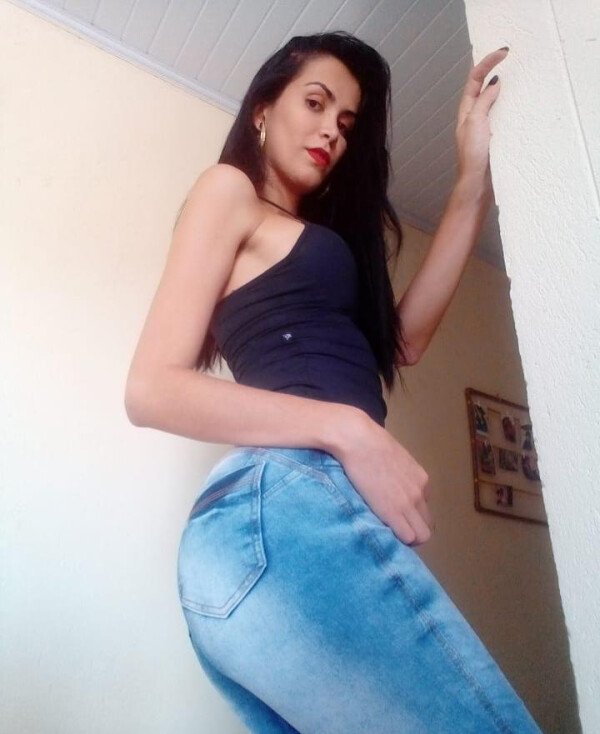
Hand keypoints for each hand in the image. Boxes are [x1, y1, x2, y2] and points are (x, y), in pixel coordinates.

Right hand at [336, 413, 434, 546]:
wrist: (358, 440)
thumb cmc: (369, 442)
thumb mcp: (393, 458)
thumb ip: (399, 474)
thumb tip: (391, 483)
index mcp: (421, 479)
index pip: (425, 508)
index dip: (412, 516)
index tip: (398, 517)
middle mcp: (420, 493)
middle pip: (427, 525)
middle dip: (413, 530)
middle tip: (393, 529)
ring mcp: (408, 503)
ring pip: (421, 535)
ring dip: (407, 538)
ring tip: (387, 534)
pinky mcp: (393, 512)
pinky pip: (406, 537)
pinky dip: (398, 540)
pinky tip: (384, 534)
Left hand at [455, 47, 508, 184]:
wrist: (477, 183)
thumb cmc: (472, 155)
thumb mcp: (476, 122)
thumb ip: (484, 101)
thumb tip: (493, 82)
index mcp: (466, 110)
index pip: (475, 79)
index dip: (486, 63)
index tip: (503, 52)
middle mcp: (473, 116)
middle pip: (482, 86)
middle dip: (493, 69)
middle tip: (508, 56)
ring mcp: (483, 125)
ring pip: (492, 99)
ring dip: (502, 86)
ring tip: (514, 73)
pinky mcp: (493, 135)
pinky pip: (501, 114)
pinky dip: (508, 104)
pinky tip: (517, 103)